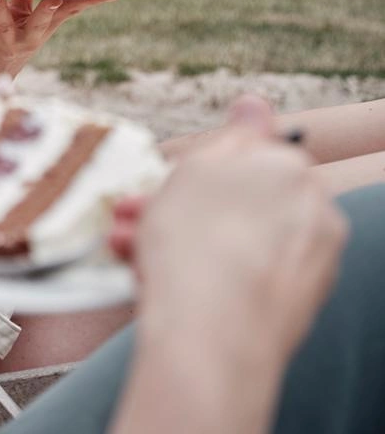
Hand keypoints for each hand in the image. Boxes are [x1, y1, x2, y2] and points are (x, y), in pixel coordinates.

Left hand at [0, 0, 115, 80]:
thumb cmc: (18, 35)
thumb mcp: (36, 20)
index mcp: (46, 27)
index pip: (72, 12)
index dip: (90, 2)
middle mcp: (29, 35)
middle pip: (41, 22)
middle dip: (47, 10)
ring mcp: (6, 37)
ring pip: (4, 20)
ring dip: (0, 5)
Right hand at [111, 95, 347, 362]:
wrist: (213, 335)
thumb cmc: (199, 243)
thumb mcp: (202, 166)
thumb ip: (235, 133)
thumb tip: (256, 102)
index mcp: (294, 170)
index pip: (245, 154)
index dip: (194, 167)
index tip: (160, 182)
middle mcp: (313, 213)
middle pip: (234, 199)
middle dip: (176, 204)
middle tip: (130, 214)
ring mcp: (306, 263)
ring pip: (229, 237)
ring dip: (173, 236)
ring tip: (123, 246)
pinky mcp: (291, 305)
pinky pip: (237, 275)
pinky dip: (199, 271)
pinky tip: (151, 276)